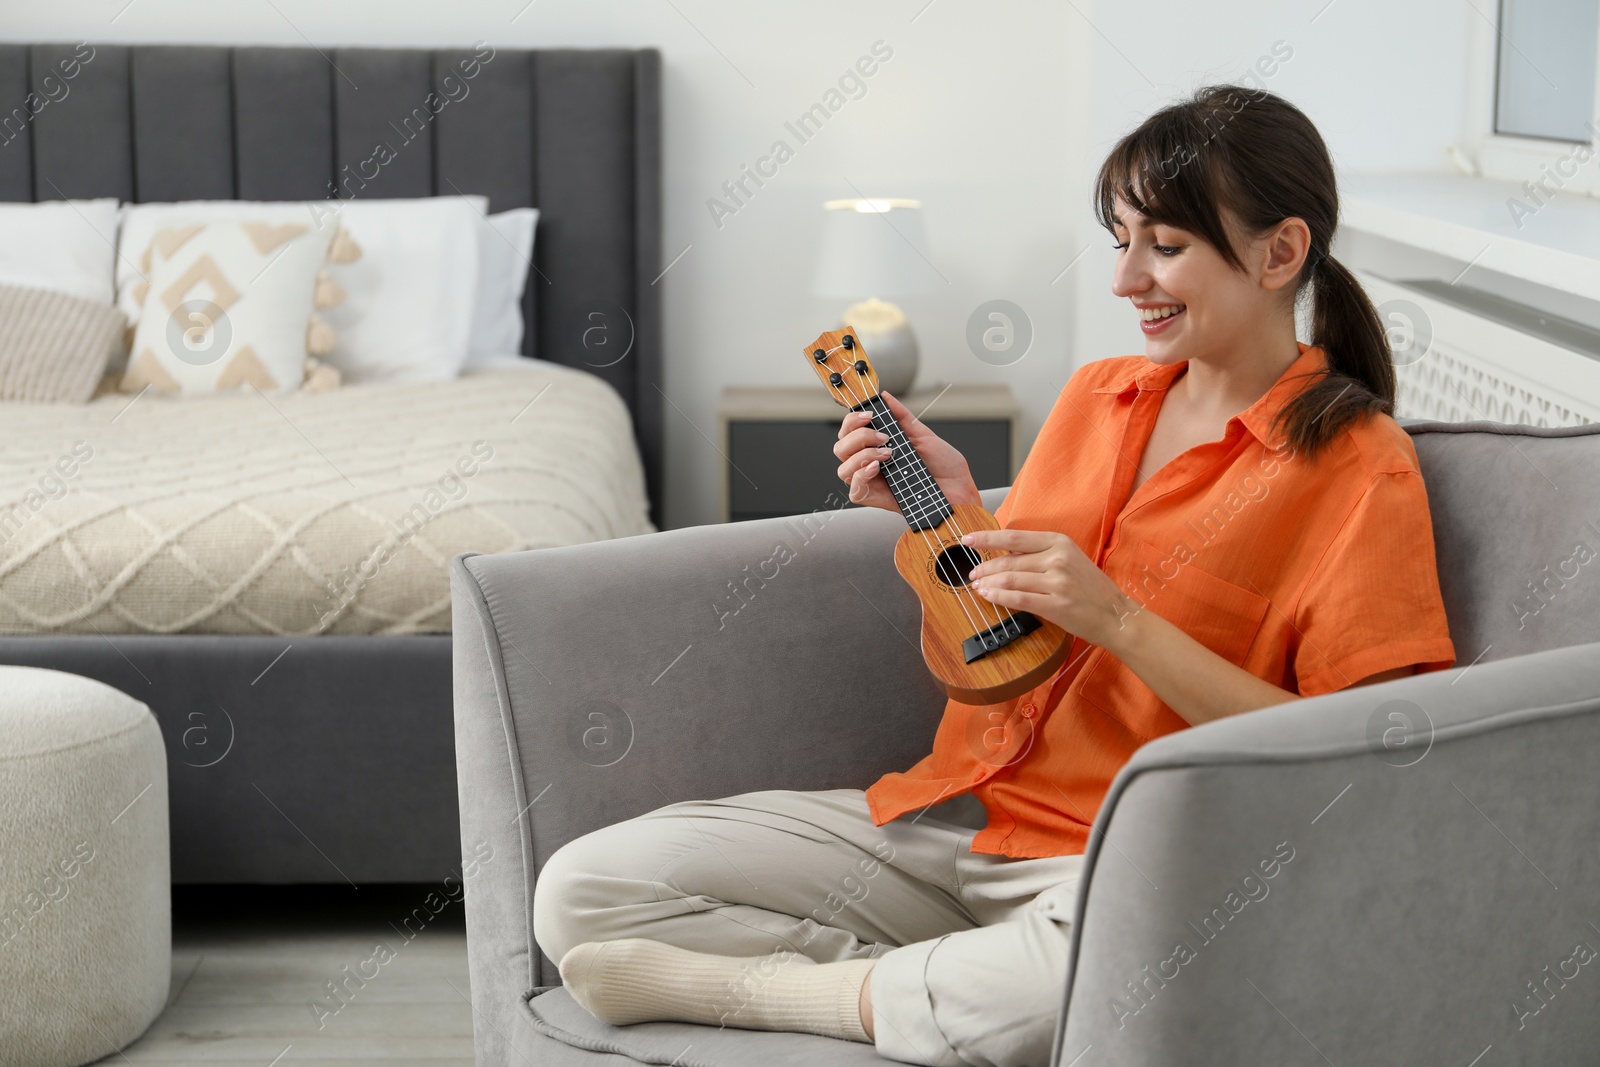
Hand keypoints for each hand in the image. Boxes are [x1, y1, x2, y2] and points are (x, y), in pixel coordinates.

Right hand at [833, 391, 981, 513]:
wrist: (960, 489)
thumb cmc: (945, 467)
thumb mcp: (923, 434)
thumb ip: (901, 417)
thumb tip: (885, 397)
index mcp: (879, 447)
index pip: (849, 433)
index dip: (851, 421)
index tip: (868, 414)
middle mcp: (872, 464)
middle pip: (841, 449)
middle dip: (856, 436)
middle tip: (882, 436)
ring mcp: (874, 482)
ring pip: (843, 469)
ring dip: (861, 455)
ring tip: (887, 453)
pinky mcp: (878, 500)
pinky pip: (855, 491)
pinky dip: (861, 476)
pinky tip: (876, 468)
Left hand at [962, 528, 1139, 649]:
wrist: (1115, 613)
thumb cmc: (1089, 587)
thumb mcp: (1068, 558)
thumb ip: (1038, 554)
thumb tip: (1002, 554)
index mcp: (1059, 542)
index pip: (1014, 537)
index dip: (987, 538)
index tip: (967, 539)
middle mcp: (1058, 558)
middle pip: (1008, 561)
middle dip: (984, 567)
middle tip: (972, 573)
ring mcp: (1057, 582)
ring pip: (1010, 579)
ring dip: (988, 583)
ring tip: (977, 585)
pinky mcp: (1055, 604)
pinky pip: (1018, 599)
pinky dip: (998, 597)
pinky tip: (988, 596)